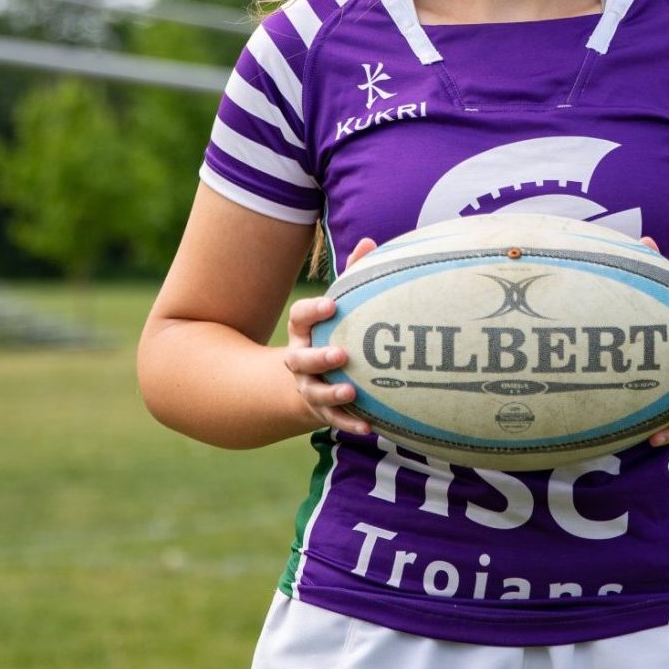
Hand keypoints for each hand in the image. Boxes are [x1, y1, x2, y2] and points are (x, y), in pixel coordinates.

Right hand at [283, 237, 376, 435]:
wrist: (310, 379)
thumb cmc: (333, 332)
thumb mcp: (338, 307)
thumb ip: (352, 276)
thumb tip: (369, 241)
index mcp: (303, 332)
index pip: (300, 319)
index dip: (313, 312)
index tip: (332, 305)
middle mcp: (300, 360)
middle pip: (300, 360)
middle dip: (319, 358)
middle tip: (341, 354)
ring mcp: (308, 387)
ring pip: (314, 392)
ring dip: (332, 394)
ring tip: (352, 392)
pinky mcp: (321, 412)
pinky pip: (333, 420)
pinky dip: (349, 424)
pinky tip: (369, 427)